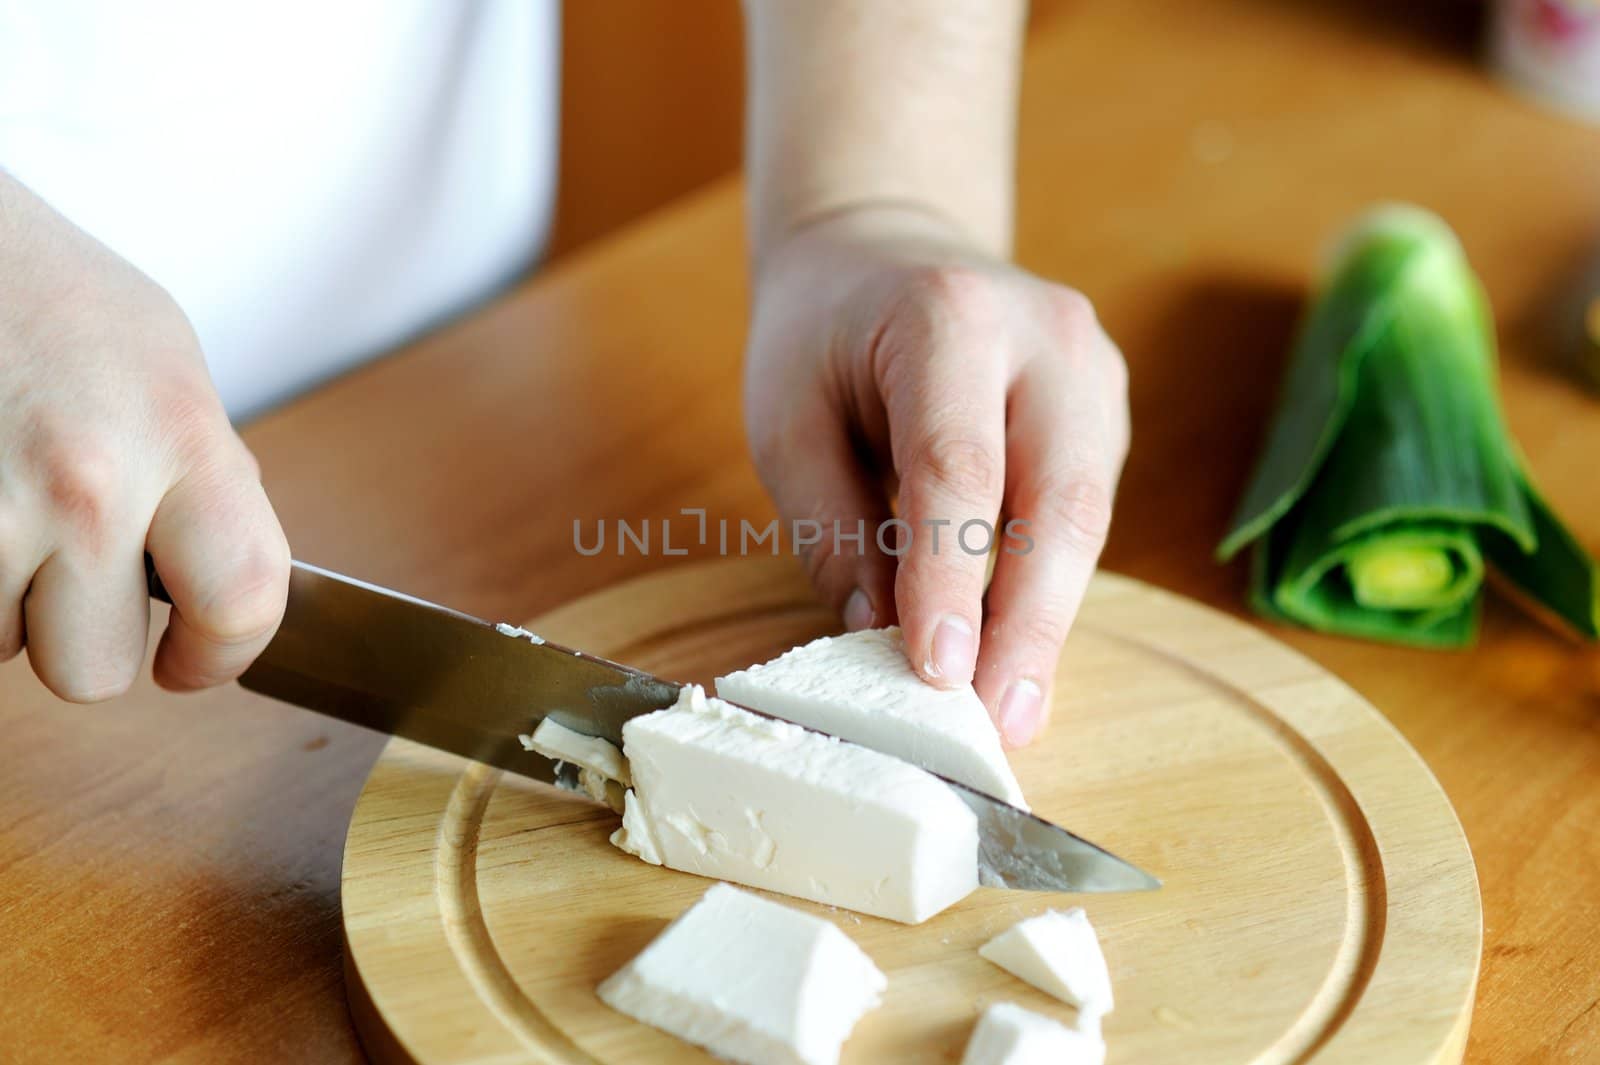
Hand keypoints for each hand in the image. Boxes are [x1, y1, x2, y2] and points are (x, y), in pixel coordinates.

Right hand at [0, 176, 289, 699]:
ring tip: (4, 501)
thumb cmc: (42, 291)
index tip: (192, 661)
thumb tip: (229, 573)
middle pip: (95, 670)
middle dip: (82, 634)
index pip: (242, 600)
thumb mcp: (164, 362)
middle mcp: (88, 482)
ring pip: (0, 648)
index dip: (222, 654)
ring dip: (2, 600)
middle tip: (66, 566)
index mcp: (179, 435)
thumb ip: (205, 474)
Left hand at [743, 205, 1128, 746]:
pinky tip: (1018, 653)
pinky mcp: (1103, 413)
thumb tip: (879, 634)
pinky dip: (1049, 588)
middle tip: (1000, 722)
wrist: (885, 250)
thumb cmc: (824, 335)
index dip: (950, 578)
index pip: (958, 465)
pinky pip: (1082, 513)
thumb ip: (831, 525)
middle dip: (1030, 622)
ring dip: (1047, 620)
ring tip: (1009, 711)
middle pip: (1057, 498)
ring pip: (1084, 516)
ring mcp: (1092, 372)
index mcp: (950, 318)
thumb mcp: (787, 420)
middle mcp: (1046, 337)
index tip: (938, 673)